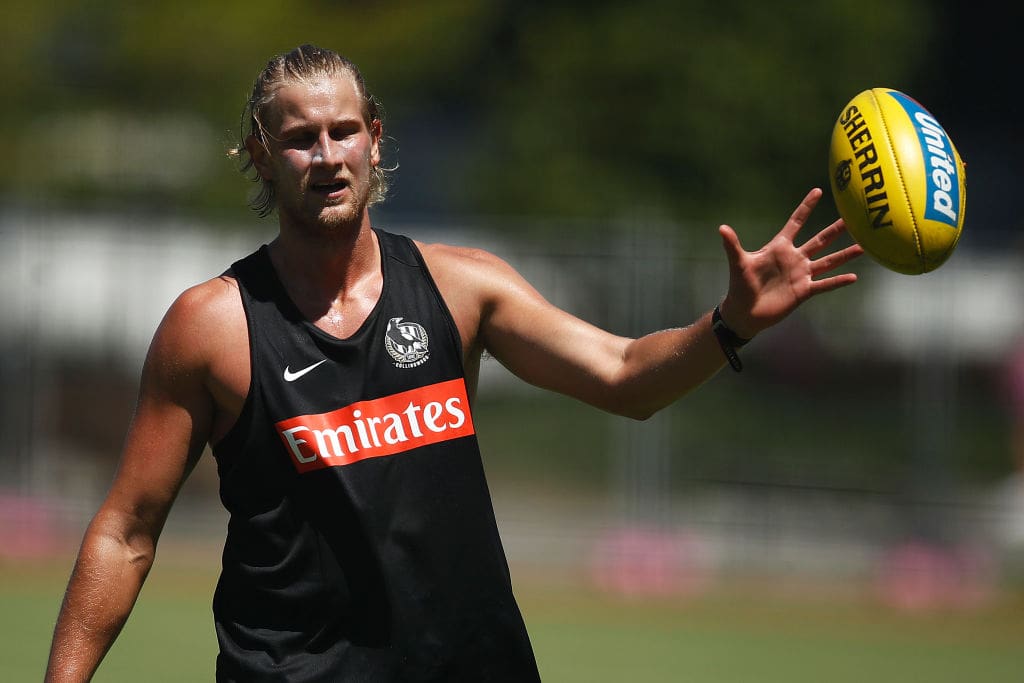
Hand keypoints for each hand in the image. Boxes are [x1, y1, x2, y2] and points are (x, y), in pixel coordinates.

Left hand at [717, 188, 862, 338]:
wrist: (745, 312)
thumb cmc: (740, 286)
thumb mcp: (739, 263)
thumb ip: (732, 245)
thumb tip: (721, 228)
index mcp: (779, 247)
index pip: (796, 222)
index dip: (806, 207)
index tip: (818, 190)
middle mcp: (794, 258)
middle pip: (820, 239)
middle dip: (836, 228)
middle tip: (855, 215)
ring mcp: (801, 274)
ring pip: (828, 261)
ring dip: (845, 254)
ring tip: (865, 245)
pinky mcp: (804, 291)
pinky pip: (824, 284)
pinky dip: (838, 281)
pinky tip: (854, 277)